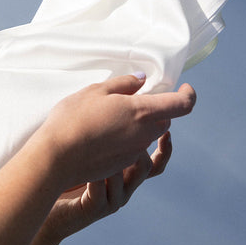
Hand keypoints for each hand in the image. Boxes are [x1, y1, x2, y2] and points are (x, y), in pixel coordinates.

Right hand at [35, 73, 193, 187]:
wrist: (56, 158)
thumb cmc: (73, 119)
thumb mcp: (95, 91)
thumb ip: (123, 84)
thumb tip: (141, 80)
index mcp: (142, 112)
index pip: (182, 105)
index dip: (189, 94)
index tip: (184, 87)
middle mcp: (145, 133)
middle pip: (164, 120)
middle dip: (155, 109)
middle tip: (130, 99)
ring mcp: (135, 151)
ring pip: (148, 133)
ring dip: (139, 123)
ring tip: (109, 116)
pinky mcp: (123, 164)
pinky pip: (133, 147)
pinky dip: (125, 138)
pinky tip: (101, 134)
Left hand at [40, 131, 172, 244]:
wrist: (47, 208)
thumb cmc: (66, 176)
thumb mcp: (90, 153)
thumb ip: (106, 137)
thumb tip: (117, 105)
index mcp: (125, 173)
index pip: (155, 163)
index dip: (165, 147)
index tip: (166, 128)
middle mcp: (123, 187)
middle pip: (145, 168)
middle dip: (139, 147)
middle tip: (129, 131)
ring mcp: (110, 199)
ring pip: (123, 178)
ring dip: (113, 161)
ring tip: (100, 146)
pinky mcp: (94, 209)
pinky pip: (100, 191)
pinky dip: (94, 177)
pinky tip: (83, 167)